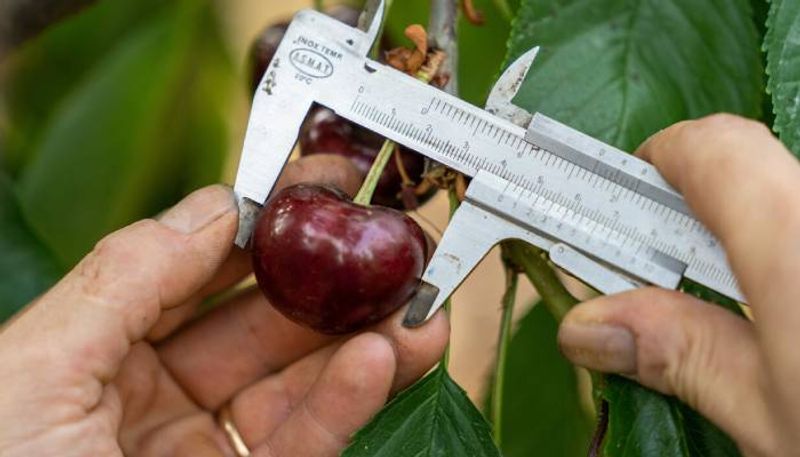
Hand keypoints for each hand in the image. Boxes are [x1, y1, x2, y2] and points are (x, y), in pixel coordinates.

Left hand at [0, 155, 448, 456]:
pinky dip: (347, 402)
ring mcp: (200, 456)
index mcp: (92, 356)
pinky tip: (382, 360)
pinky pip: (303, 445)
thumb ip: (127, 278)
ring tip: (415, 307)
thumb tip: (214, 205)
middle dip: (327, 287)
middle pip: (257, 328)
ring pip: (294, 389)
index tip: (313, 195)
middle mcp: (149, 403)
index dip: (253, 232)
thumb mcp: (36, 371)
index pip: (189, 276)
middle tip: (387, 252)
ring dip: (361, 343)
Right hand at [557, 114, 799, 455]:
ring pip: (781, 197)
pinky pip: (799, 222)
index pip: (709, 149)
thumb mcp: (778, 421)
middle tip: (648, 276)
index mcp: (795, 241)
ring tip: (710, 306)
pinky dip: (773, 252)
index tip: (608, 206)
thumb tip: (588, 324)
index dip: (648, 164)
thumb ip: (683, 355)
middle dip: (682, 210)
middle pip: (747, 167)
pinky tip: (770, 313)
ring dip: (731, 236)